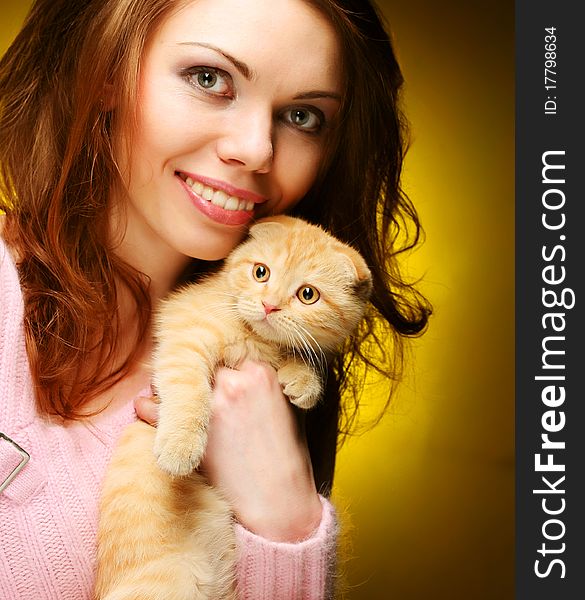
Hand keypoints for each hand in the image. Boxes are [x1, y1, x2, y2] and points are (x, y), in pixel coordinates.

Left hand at [134, 361, 322, 542]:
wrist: (279, 500)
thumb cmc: (286, 455)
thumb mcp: (287, 408)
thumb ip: (262, 383)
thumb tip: (234, 372)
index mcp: (262, 371)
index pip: (229, 356)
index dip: (221, 371)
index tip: (217, 380)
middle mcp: (235, 381)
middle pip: (204, 366)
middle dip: (201, 379)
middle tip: (201, 395)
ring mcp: (213, 403)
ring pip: (182, 384)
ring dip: (178, 393)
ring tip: (182, 407)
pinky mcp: (193, 428)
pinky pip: (157, 409)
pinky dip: (151, 410)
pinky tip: (149, 410)